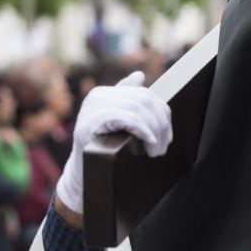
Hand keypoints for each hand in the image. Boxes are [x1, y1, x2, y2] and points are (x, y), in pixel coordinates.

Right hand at [55, 71, 172, 215]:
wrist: (83, 175)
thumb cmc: (103, 150)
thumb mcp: (117, 123)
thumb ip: (127, 100)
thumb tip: (139, 75)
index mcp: (104, 93)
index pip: (144, 94)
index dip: (162, 113)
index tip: (168, 136)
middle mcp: (96, 96)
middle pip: (143, 100)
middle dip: (160, 124)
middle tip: (163, 147)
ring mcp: (90, 109)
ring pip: (136, 109)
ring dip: (153, 131)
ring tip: (156, 150)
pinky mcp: (87, 125)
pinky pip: (124, 118)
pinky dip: (142, 128)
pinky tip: (149, 141)